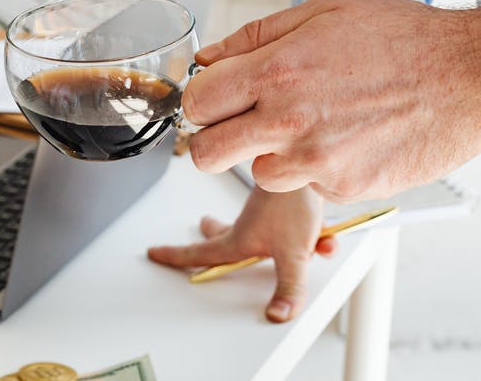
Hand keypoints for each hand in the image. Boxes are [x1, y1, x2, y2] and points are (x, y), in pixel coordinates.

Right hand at [148, 186, 336, 322]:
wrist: (308, 165)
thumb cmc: (291, 201)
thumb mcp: (293, 253)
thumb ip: (290, 287)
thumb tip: (278, 314)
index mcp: (238, 240)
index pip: (199, 254)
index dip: (174, 256)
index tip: (154, 252)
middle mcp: (248, 227)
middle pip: (223, 235)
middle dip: (211, 234)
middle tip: (202, 227)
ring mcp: (266, 215)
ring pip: (256, 229)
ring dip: (263, 238)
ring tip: (268, 244)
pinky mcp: (285, 207)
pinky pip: (292, 228)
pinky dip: (309, 236)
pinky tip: (326, 241)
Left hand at [182, 0, 480, 201]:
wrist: (471, 77)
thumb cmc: (402, 40)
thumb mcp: (321, 14)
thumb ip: (253, 38)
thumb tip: (207, 58)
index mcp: (277, 71)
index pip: (197, 103)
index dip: (201, 101)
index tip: (215, 99)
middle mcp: (289, 120)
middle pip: (206, 154)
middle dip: (214, 140)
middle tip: (238, 125)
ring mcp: (317, 161)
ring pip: (256, 175)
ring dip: (271, 156)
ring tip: (312, 125)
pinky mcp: (345, 188)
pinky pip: (307, 186)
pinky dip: (317, 169)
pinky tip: (348, 138)